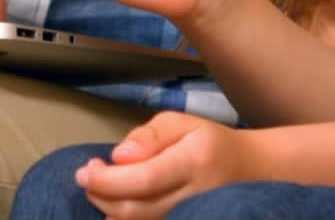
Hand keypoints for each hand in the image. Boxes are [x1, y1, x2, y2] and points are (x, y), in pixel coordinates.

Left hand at [76, 111, 250, 219]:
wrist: (248, 172)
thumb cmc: (208, 143)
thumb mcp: (181, 123)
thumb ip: (148, 136)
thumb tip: (119, 156)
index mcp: (193, 162)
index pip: (144, 180)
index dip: (107, 180)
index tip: (86, 170)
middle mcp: (192, 197)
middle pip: (134, 209)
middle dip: (100, 195)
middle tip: (87, 175)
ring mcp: (188, 218)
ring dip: (107, 208)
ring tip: (102, 185)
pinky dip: (122, 217)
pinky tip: (117, 200)